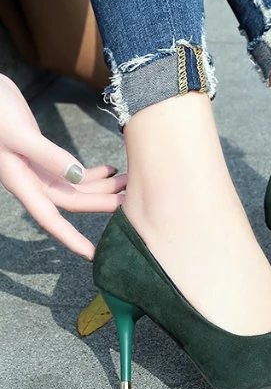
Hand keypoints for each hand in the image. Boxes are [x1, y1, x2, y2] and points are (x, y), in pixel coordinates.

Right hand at [0, 72, 125, 258]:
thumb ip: (47, 155)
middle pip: (71, 201)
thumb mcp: (19, 134)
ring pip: (73, 186)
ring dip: (100, 187)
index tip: (93, 254)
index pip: (50, 218)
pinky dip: (90, 172)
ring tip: (128, 181)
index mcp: (21, 181)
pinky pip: (69, 170)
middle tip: (131, 204)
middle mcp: (30, 179)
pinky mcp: (41, 152)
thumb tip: (78, 176)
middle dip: (101, 204)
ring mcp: (36, 166)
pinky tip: (109, 169)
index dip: (71, 238)